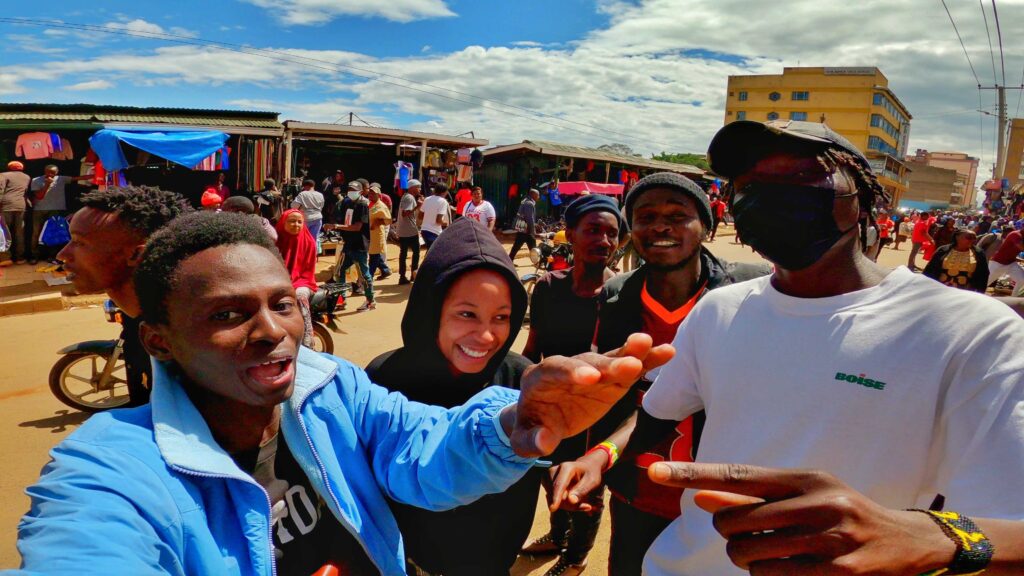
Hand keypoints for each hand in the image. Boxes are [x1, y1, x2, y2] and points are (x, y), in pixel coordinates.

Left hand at [509, 333, 673, 457]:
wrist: (541, 422)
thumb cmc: (531, 429)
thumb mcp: (522, 440)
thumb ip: (531, 441)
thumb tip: (546, 441)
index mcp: (539, 379)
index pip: (555, 370)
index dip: (572, 372)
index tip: (591, 378)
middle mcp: (567, 369)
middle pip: (587, 362)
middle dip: (608, 365)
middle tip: (631, 365)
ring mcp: (590, 372)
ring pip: (610, 360)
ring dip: (630, 353)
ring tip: (649, 344)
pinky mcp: (609, 380)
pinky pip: (628, 369)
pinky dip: (646, 360)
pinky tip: (666, 351)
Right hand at [549, 450, 606, 511]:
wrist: (585, 467)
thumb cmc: (590, 474)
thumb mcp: (592, 481)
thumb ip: (582, 490)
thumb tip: (571, 500)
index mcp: (567, 468)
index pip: (559, 485)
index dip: (556, 497)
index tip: (553, 509)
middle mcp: (554, 470)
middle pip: (556, 495)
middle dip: (570, 505)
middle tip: (588, 506)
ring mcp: (548, 476)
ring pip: (553, 499)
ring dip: (567, 505)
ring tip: (580, 500)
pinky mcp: (545, 482)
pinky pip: (551, 499)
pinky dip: (562, 503)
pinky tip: (571, 498)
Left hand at [647, 462, 955, 574]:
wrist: (908, 544)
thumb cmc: (842, 514)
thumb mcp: (802, 496)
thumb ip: (751, 497)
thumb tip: (700, 495)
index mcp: (805, 477)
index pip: (736, 474)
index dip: (692, 474)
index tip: (655, 471)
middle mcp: (817, 502)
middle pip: (733, 520)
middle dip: (728, 533)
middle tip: (744, 536)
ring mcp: (829, 538)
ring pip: (749, 554)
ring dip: (747, 559)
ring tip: (768, 553)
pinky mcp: (838, 572)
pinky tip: (788, 569)